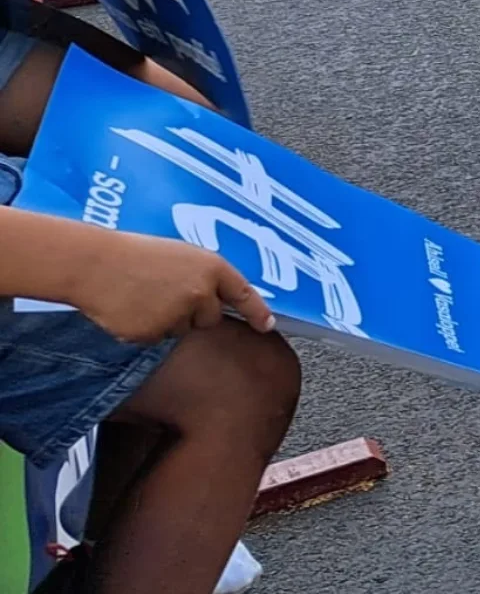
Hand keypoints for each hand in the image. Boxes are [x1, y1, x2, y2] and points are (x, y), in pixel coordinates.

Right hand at [71, 230, 275, 342]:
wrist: (97, 264)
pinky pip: (157, 339)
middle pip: (210, 317)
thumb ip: (202, 275)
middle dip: (193, 311)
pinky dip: (147, 329)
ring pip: (182, 329)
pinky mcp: (155, 335)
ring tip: (144, 296)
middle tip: (164, 291)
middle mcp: (200, 292)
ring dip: (168, 320)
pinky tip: (132, 309)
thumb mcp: (179, 255)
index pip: (242, 293)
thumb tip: (216, 296)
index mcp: (210, 267)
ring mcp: (178, 315)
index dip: (256, 311)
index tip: (268, 325)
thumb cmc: (135, 254)